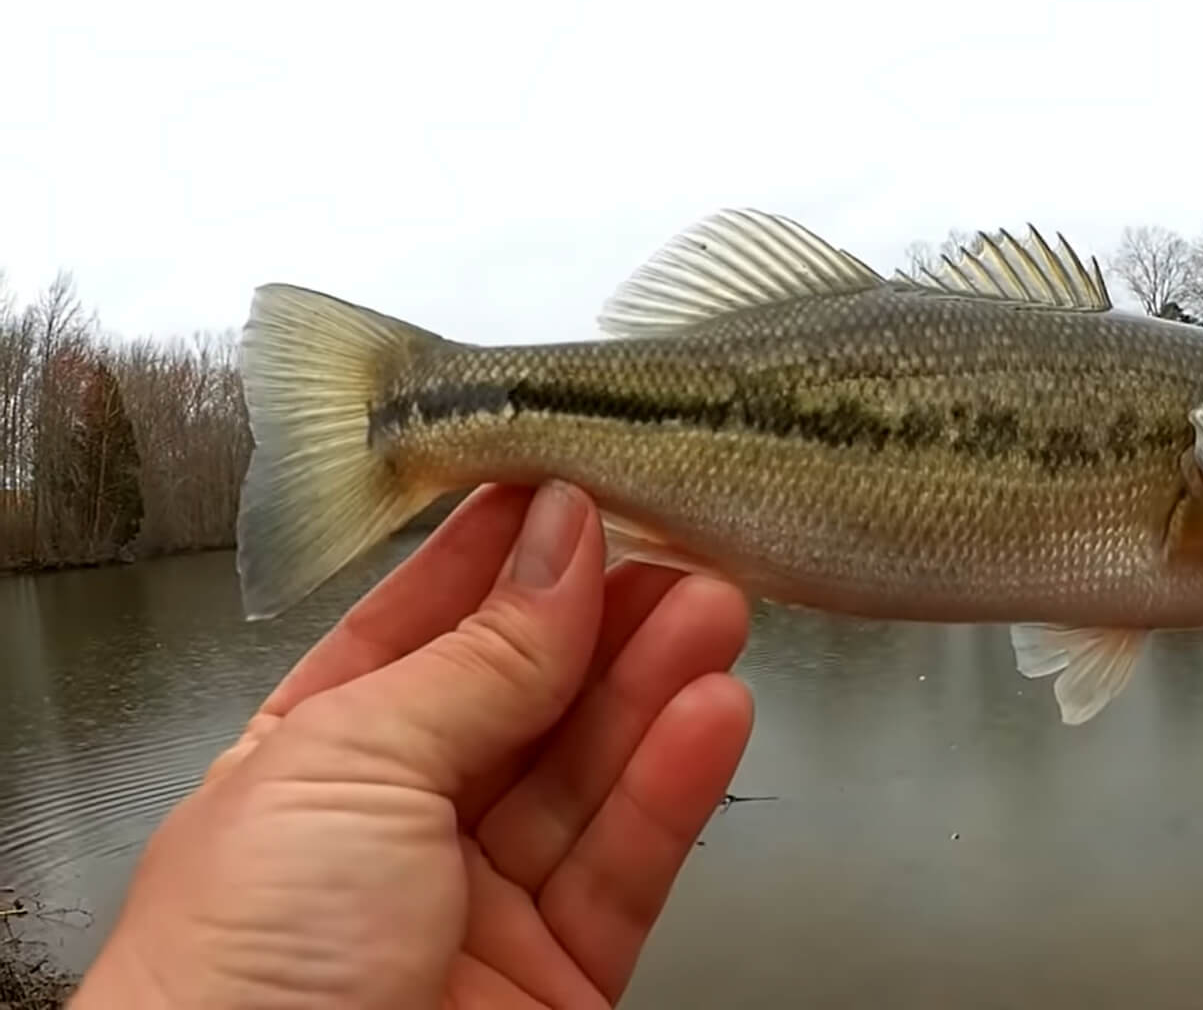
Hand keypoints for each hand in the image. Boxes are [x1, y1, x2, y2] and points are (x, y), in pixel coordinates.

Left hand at [72, 481, 754, 1007]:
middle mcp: (396, 831)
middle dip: (601, 620)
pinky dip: (675, 786)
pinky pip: (627, 866)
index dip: (496, 562)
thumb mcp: (350, 764)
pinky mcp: (560, 977)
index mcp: (309, 762)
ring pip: (587, 777)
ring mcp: (481, 907)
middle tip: (676, 545)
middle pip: (523, 701)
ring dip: (656, 688)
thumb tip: (557, 550)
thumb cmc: (238, 967)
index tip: (570, 488)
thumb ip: (476, 661)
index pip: (418, 634)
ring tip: (718, 609)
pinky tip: (712, 714)